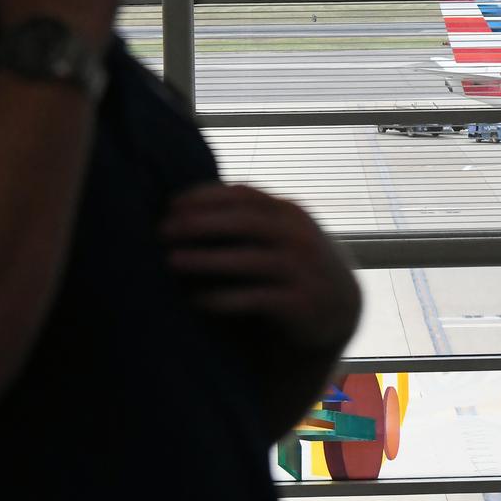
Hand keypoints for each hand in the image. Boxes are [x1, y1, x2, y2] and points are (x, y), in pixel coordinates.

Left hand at [160, 183, 360, 354]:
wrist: (338, 306)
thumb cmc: (293, 264)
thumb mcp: (281, 232)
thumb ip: (250, 217)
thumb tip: (186, 205)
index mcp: (288, 213)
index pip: (245, 194)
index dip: (207, 196)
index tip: (171, 204)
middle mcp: (298, 236)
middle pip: (246, 221)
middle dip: (202, 223)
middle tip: (163, 230)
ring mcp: (302, 269)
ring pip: (250, 260)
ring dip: (207, 259)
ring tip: (172, 261)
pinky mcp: (300, 303)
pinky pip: (258, 299)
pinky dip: (225, 298)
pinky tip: (197, 300)